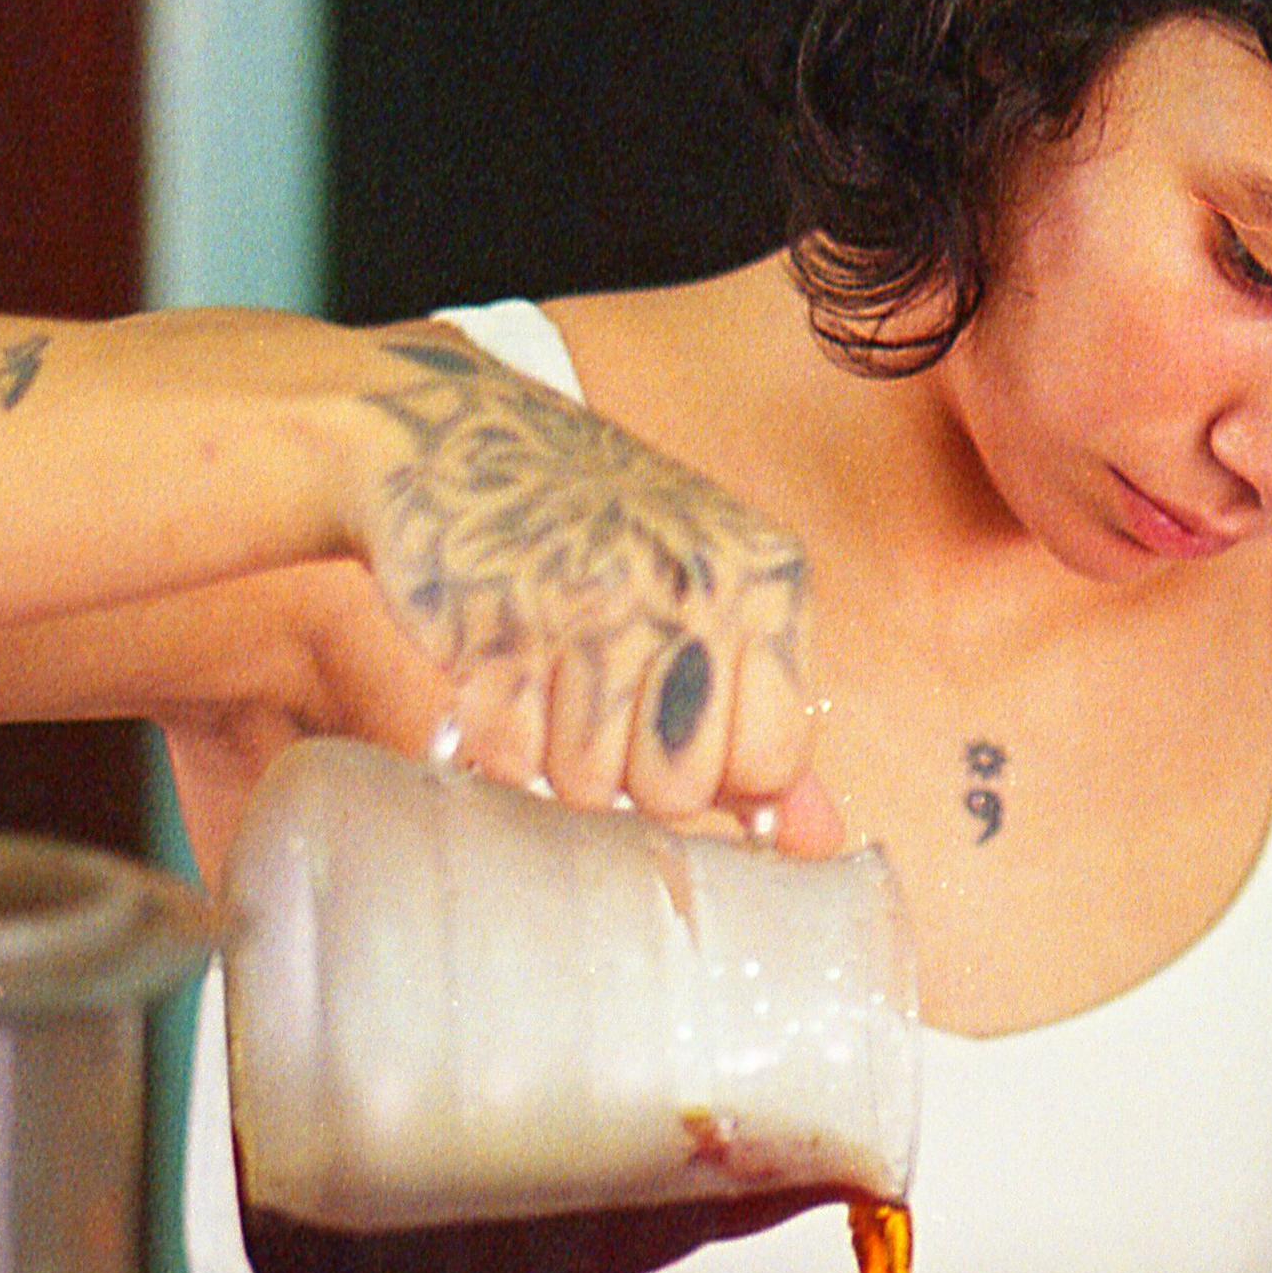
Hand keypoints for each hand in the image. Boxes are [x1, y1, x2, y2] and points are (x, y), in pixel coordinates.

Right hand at [347, 331, 836, 839]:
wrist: (451, 433)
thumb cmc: (595, 529)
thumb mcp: (710, 595)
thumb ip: (768, 719)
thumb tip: (820, 840)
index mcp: (763, 579)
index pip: (775, 757)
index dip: (720, 764)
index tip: (682, 720)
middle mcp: (690, 585)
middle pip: (682, 790)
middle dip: (633, 774)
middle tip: (603, 700)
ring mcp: (594, 604)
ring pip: (590, 787)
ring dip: (558, 757)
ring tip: (549, 678)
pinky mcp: (498, 626)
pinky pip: (512, 760)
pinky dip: (498, 742)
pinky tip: (501, 675)